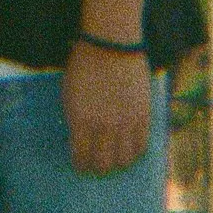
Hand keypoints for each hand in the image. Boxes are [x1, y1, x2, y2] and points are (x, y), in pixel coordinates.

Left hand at [63, 39, 151, 174]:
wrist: (111, 45)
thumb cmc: (84, 65)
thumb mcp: (69, 93)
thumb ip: (74, 118)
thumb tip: (79, 138)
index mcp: (80, 120)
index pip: (81, 156)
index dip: (81, 164)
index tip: (80, 165)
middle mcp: (103, 127)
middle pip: (103, 163)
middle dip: (98, 167)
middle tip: (97, 165)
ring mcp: (125, 123)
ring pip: (124, 159)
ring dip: (118, 163)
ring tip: (115, 160)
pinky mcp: (143, 117)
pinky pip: (142, 146)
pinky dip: (135, 153)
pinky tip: (130, 151)